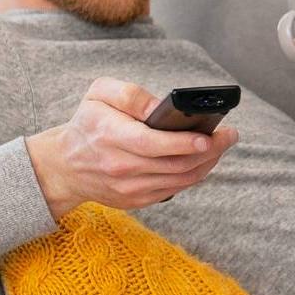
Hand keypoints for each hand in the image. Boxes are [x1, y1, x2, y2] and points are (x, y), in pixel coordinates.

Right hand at [25, 77, 238, 216]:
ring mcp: (129, 188)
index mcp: (111, 136)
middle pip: (175, 164)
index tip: (209, 136)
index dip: (184, 142)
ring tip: (222, 146)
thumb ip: (131, 95)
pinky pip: (174, 189)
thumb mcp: (99, 94)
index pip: (153, 144)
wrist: (64, 166)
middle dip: (210, 150)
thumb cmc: (87, 124)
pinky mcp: (136, 200)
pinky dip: (193, 175)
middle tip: (230, 135)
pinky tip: (203, 160)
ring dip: (207, 163)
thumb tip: (161, 107)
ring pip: (180, 179)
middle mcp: (121, 167)